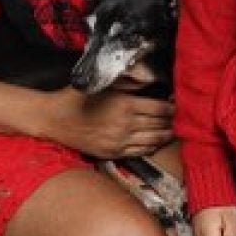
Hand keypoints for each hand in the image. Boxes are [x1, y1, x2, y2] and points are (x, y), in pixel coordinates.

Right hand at [43, 87, 172, 158]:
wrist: (55, 119)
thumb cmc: (77, 97)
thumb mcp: (104, 83)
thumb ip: (128, 82)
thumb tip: (149, 82)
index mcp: (125, 104)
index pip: (160, 108)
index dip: (172, 107)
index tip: (177, 104)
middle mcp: (125, 125)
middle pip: (159, 125)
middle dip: (172, 121)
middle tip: (180, 118)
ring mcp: (119, 141)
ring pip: (152, 140)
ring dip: (166, 135)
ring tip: (173, 130)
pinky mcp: (113, 153)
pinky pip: (139, 151)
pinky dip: (152, 147)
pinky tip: (156, 142)